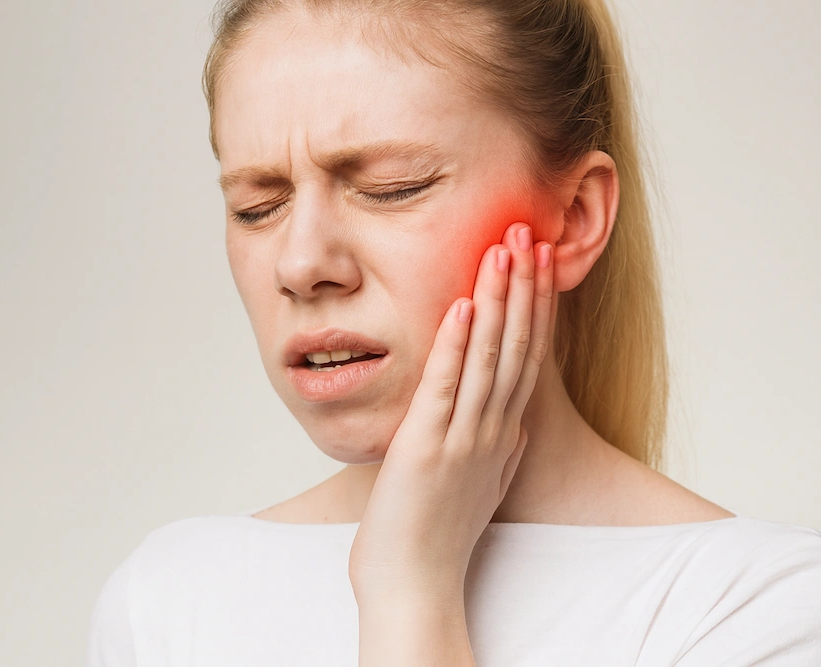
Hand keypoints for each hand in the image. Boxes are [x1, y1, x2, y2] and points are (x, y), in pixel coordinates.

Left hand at [348, 222, 554, 602]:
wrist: (415, 584)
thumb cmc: (438, 534)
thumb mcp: (481, 484)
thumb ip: (498, 450)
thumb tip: (513, 424)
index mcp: (503, 435)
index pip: (530, 358)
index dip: (538, 306)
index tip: (542, 262)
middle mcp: (493, 431)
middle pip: (519, 346)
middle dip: (526, 286)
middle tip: (531, 231)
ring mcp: (464, 439)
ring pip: (491, 358)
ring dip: (499, 300)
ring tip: (505, 248)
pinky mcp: (428, 449)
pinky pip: (447, 387)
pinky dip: (457, 345)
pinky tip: (462, 305)